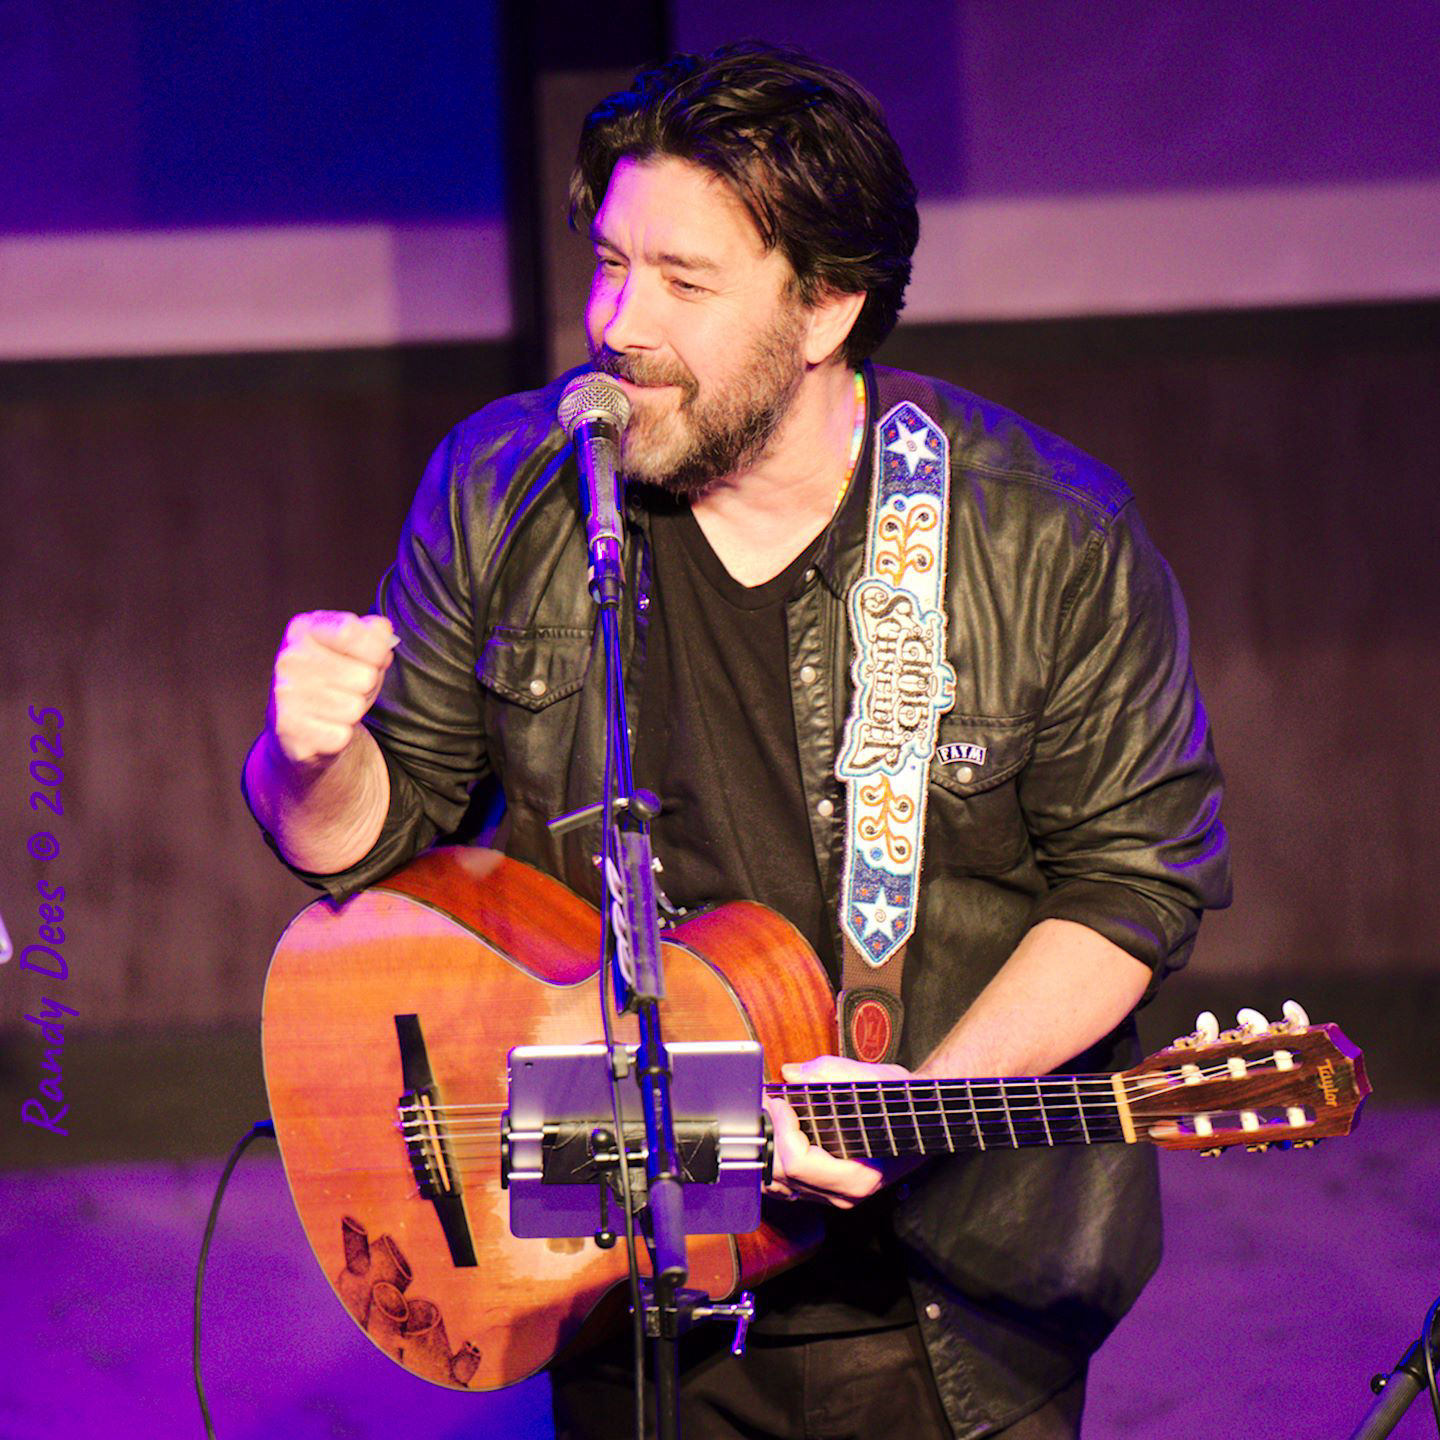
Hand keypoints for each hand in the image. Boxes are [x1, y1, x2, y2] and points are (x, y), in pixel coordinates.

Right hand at [267, 611, 396, 766]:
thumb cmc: (337, 680)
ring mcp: (286, 695)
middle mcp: (289, 659)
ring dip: (354, 712)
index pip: (351, 631)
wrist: (301, 726)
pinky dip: (341, 736)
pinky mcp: (288, 730)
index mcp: (304, 629)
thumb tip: (383, 632)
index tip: (371, 658)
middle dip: (368, 687)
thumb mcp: (357, 648)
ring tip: (337, 707)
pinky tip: (325, 727)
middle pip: (365, 676)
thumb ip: (375, 633)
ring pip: (355, 708)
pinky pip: (341, 735)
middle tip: (350, 689)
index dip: (376, 650)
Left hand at [763, 1055, 923, 1208]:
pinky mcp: (827, 1192)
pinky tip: (776, 1136)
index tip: (781, 1100)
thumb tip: (792, 1073)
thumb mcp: (874, 1079)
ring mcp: (835, 1196)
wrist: (924, 1120)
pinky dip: (775, 1162)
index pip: (799, 1163)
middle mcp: (845, 1194)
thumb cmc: (904, 1101)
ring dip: (769, 1149)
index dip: (782, 1129)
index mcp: (858, 1175)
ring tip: (771, 1115)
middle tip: (771, 1102)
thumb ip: (830, 1073)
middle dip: (771, 1135)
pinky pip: (788, 1186)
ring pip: (780, 1185)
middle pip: (784, 1175)